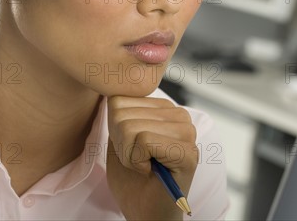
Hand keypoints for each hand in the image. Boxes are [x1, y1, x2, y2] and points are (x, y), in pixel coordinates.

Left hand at [106, 96, 198, 220]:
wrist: (146, 215)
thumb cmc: (133, 181)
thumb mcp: (119, 139)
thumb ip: (118, 113)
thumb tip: (109, 87)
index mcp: (164, 108)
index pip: (120, 99)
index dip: (114, 130)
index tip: (130, 150)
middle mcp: (179, 115)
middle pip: (122, 113)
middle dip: (120, 144)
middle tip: (138, 162)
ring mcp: (187, 132)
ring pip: (130, 127)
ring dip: (128, 155)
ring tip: (144, 167)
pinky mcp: (187, 151)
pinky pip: (143, 140)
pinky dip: (136, 162)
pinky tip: (150, 172)